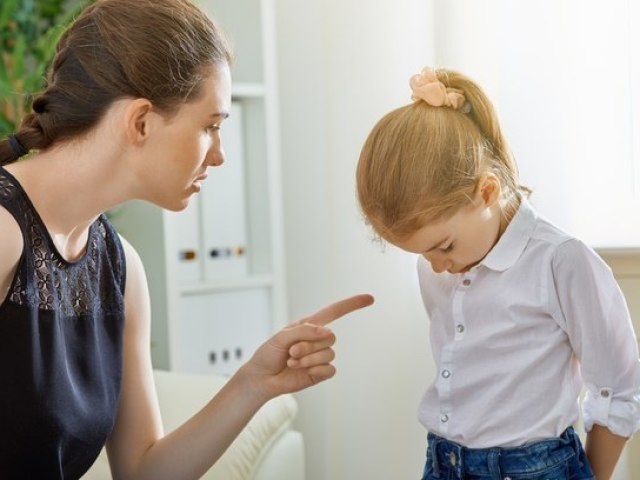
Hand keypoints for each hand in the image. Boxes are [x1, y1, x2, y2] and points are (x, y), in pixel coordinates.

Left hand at [238, 294, 373, 400]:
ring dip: (308, 359)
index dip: (352, 304)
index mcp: (309, 325)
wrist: (261, 378)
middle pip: (330, 337)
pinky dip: (315, 369)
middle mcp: (317, 340)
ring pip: (329, 354)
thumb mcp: (281, 337)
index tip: (370, 298)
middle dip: (309, 345)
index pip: (334, 311)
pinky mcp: (319, 373)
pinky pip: (330, 369)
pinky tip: (301, 371)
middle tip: (291, 351)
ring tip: (292, 361)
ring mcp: (319, 357)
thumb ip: (304, 331)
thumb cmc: (268, 354)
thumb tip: (327, 332)